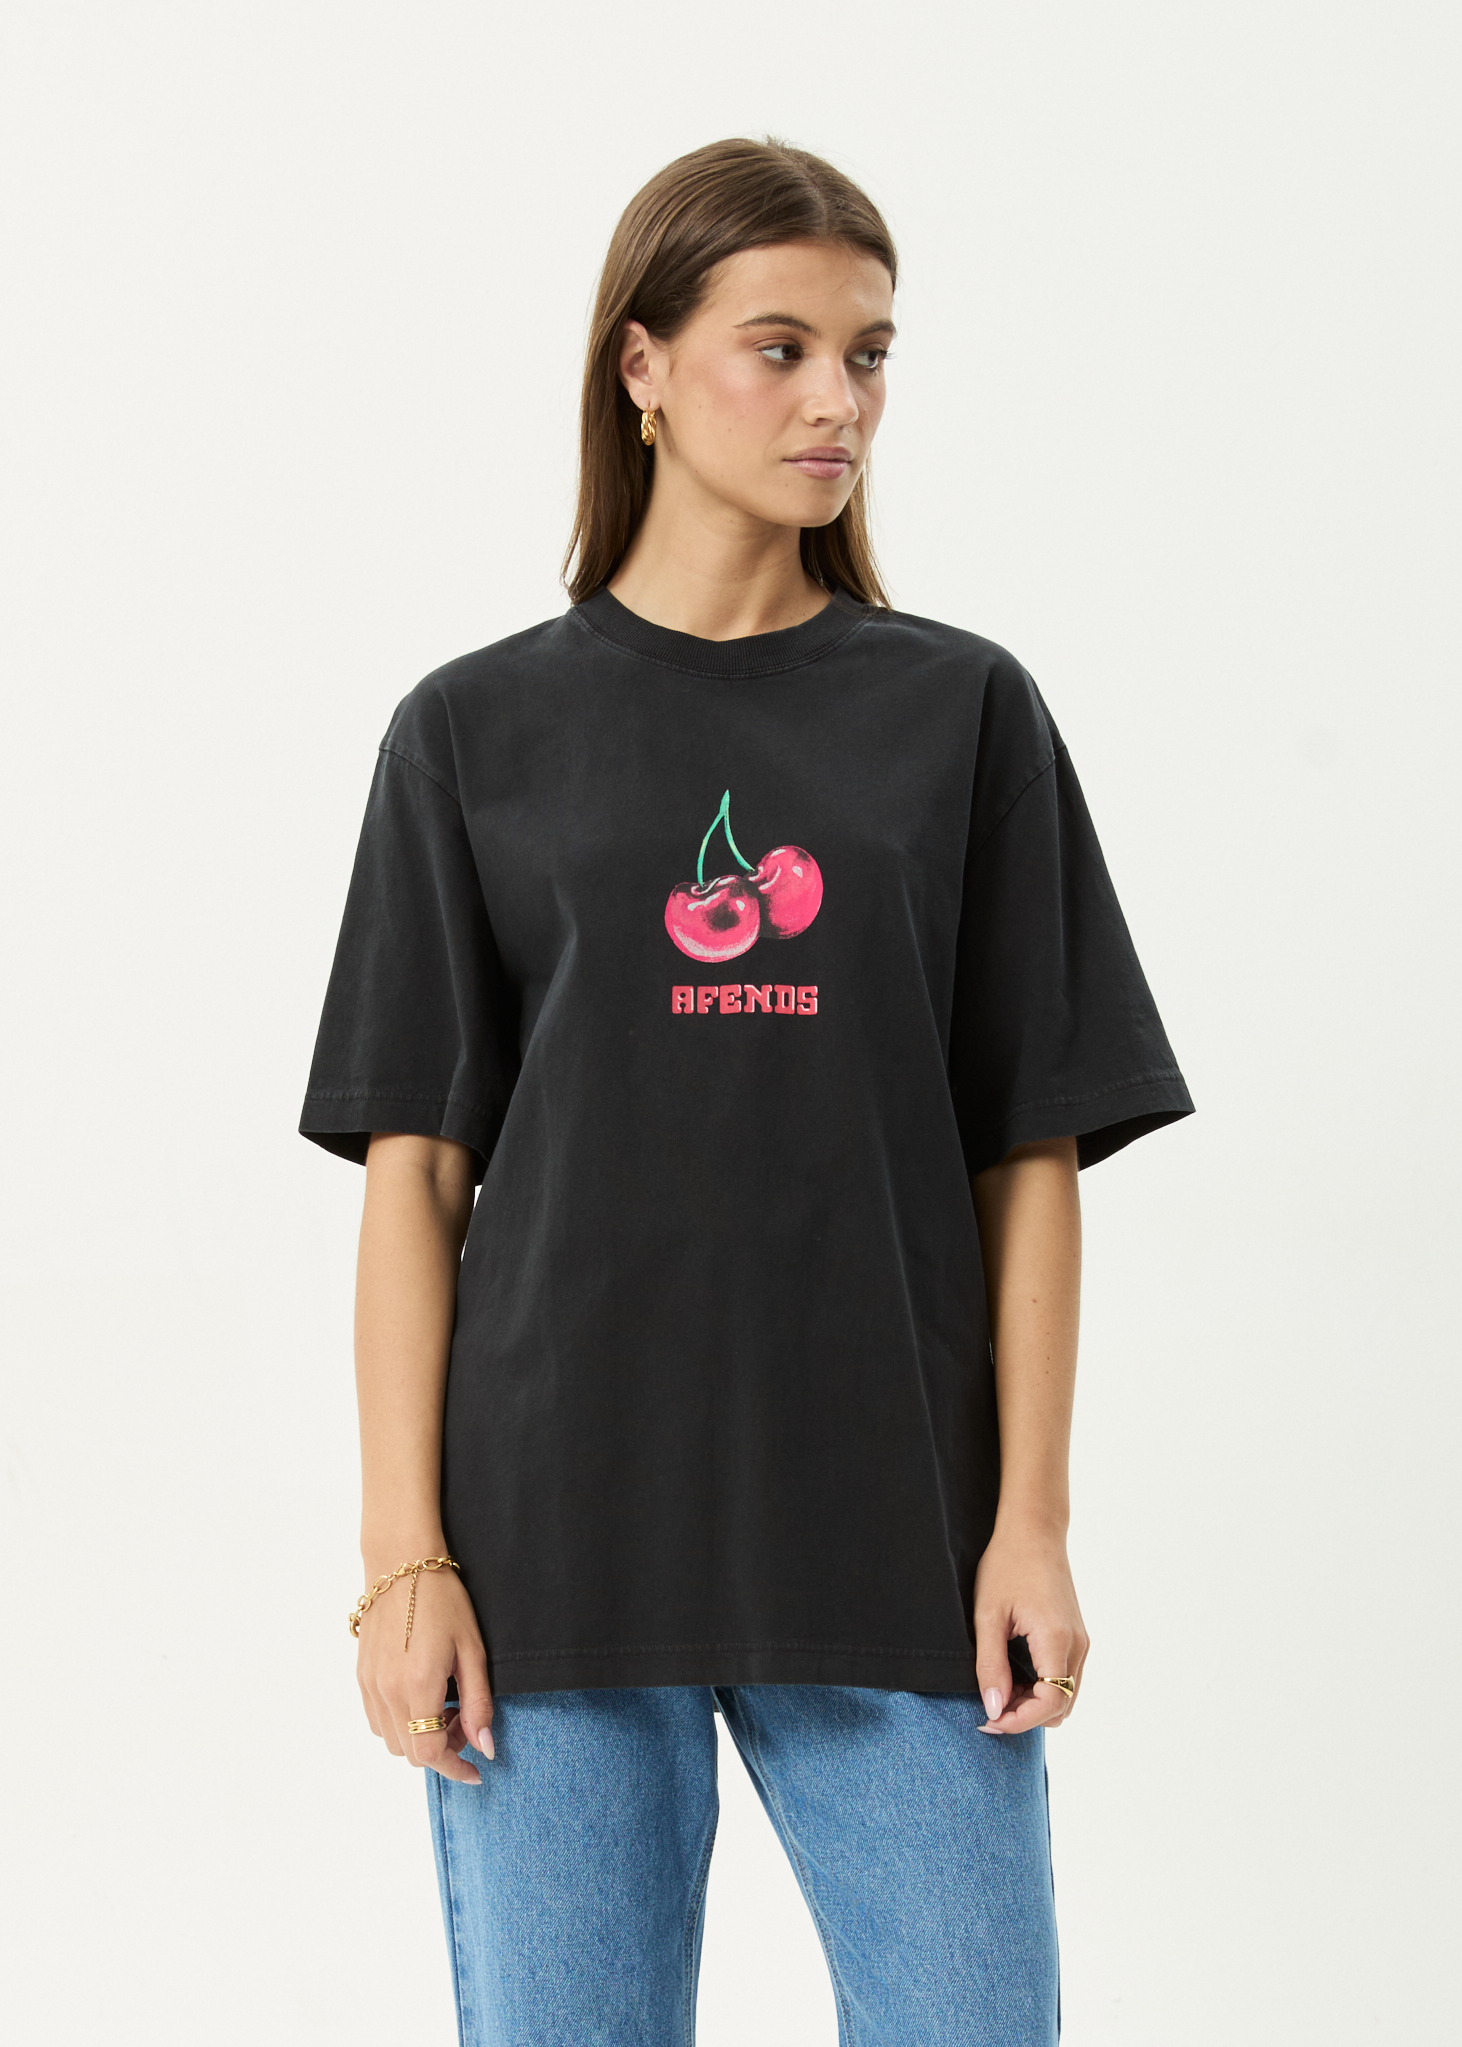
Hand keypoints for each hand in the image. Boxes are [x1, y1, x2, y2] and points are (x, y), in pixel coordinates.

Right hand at [356, 1560, 494, 1782]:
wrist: (401, 1563)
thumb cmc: (443, 1599)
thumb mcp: (473, 1650)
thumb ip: (478, 1703)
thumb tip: (485, 1747)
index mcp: (418, 1687)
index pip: (430, 1753)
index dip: (455, 1769)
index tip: (476, 1771)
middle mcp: (387, 1692)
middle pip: (410, 1754)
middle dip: (442, 1748)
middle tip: (465, 1719)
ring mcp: (369, 1685)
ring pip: (391, 1740)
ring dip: (418, 1736)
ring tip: (443, 1703)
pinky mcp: (361, 1675)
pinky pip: (377, 1719)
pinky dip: (399, 1722)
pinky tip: (420, 1695)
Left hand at [973, 1523, 1088, 1734]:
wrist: (1034, 1531)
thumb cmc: (1007, 1565)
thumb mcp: (988, 1616)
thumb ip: (991, 1666)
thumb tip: (995, 1709)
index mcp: (1056, 1639)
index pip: (1050, 1704)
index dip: (1019, 1721)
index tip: (989, 1719)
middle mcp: (1077, 1645)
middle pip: (1061, 1707)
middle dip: (1026, 1716)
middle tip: (989, 1705)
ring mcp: (1081, 1641)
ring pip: (1066, 1696)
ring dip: (1034, 1703)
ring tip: (999, 1688)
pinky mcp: (1077, 1637)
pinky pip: (1066, 1678)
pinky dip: (1043, 1688)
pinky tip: (1015, 1675)